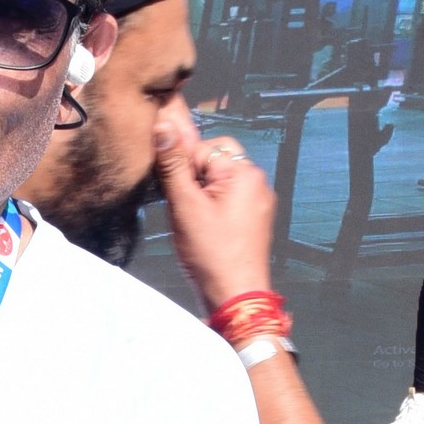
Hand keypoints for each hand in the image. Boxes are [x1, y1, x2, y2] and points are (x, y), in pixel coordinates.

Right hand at [153, 107, 276, 313]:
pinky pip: (230, 198)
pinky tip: (205, 229)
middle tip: (183, 205)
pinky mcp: (256, 217)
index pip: (204, 147)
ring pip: (221, 179)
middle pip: (215, 159)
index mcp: (243, 173)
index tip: (175, 192)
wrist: (236, 297)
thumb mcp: (184, 206)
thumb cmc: (213, 256)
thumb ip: (173, 164)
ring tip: (194, 221)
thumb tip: (164, 127)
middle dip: (194, 176)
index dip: (183, 167)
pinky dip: (214, 206)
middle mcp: (257, 181)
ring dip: (202, 192)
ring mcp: (259, 200)